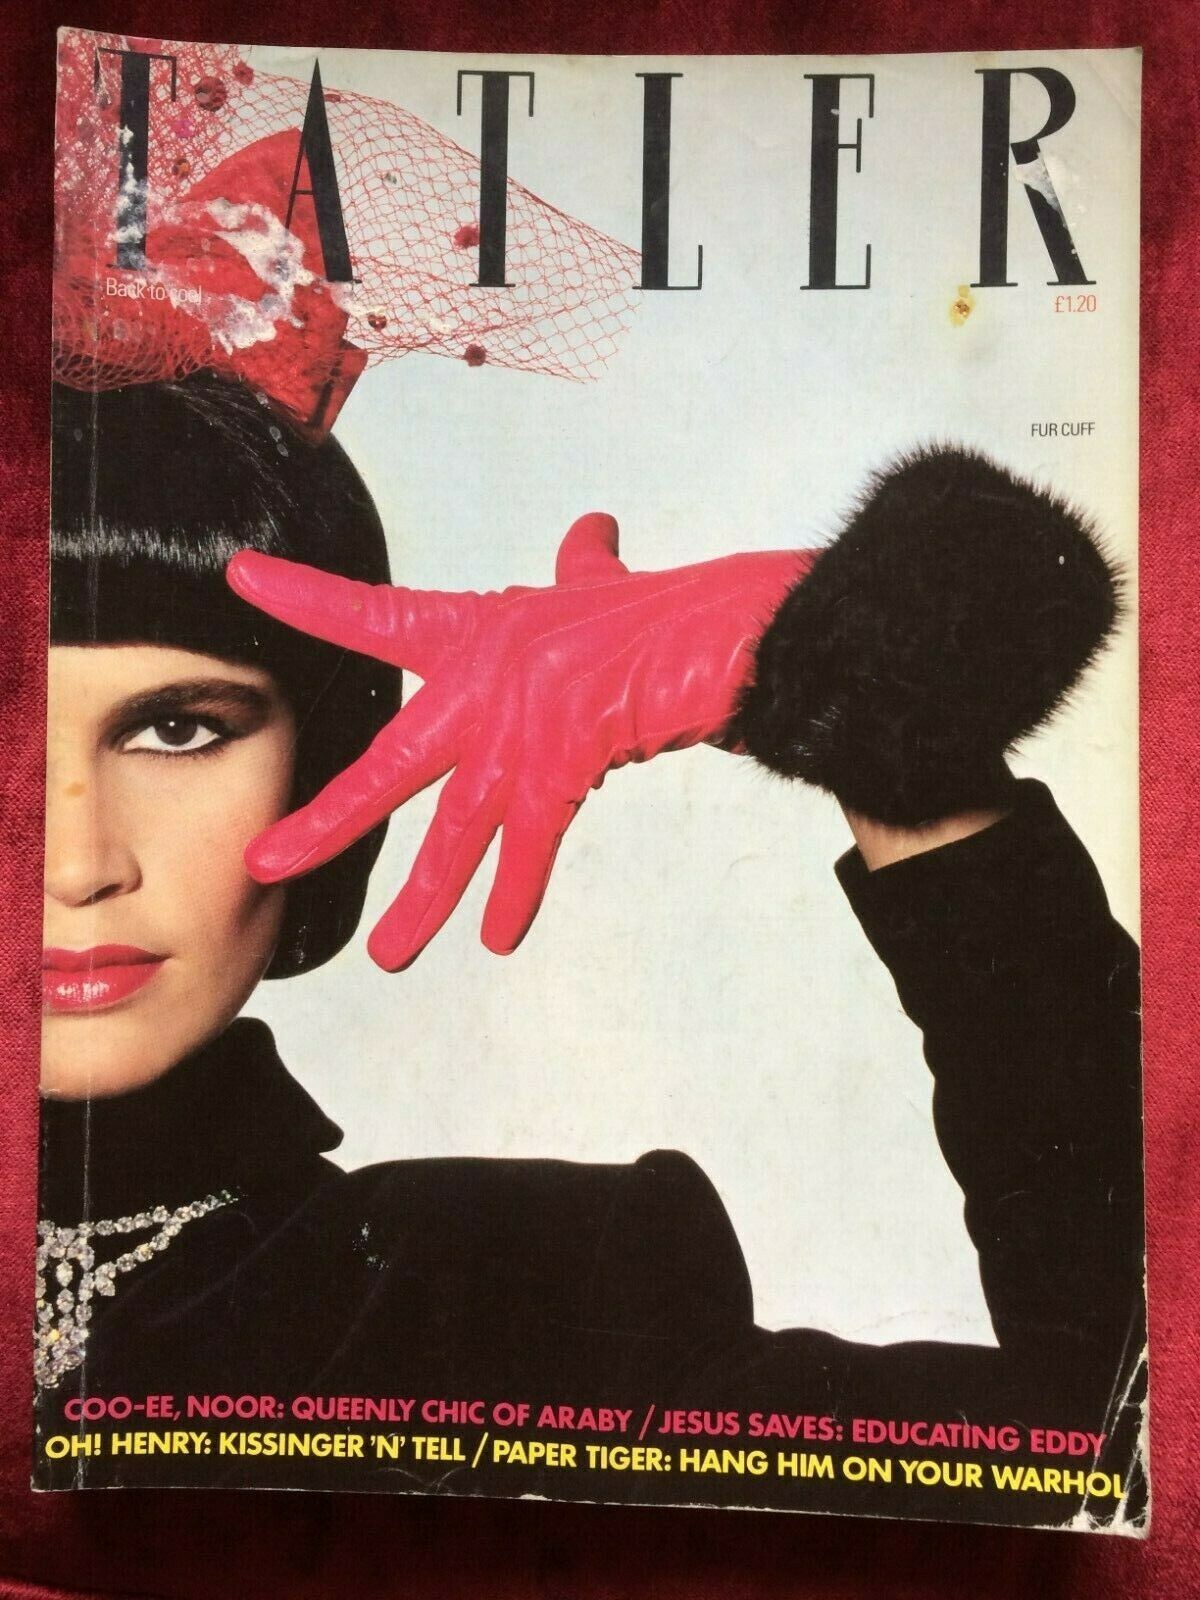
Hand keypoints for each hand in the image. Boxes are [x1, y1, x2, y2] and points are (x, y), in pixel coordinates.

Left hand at [227, 517, 810, 968]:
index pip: (377, 614)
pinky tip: (496, 939)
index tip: (245, 580)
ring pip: (454, 830)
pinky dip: (515, 894)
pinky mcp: (565, 770)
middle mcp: (483, 683)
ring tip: (388, 956)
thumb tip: (591, 532)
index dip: (311, 598)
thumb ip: (581, 565)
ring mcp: (520, 731)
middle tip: (265, 864)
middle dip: (327, 822)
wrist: (726, 636)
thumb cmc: (662, 611)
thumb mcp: (602, 585)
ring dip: (422, 899)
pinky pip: (528, 846)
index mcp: (477, 632)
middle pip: (389, 764)